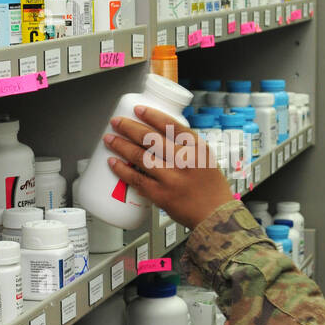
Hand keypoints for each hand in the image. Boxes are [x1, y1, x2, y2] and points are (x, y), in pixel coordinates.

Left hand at [103, 105, 234, 228]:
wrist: (215, 216)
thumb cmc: (211, 188)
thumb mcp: (205, 159)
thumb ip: (185, 147)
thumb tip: (157, 135)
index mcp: (197, 149)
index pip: (173, 125)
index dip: (152, 115)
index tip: (138, 109)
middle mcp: (185, 161)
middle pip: (151, 138)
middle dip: (129, 127)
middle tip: (117, 122)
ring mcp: (172, 179)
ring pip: (140, 157)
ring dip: (121, 146)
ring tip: (109, 139)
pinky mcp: (161, 195)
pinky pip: (136, 179)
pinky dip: (122, 170)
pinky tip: (113, 162)